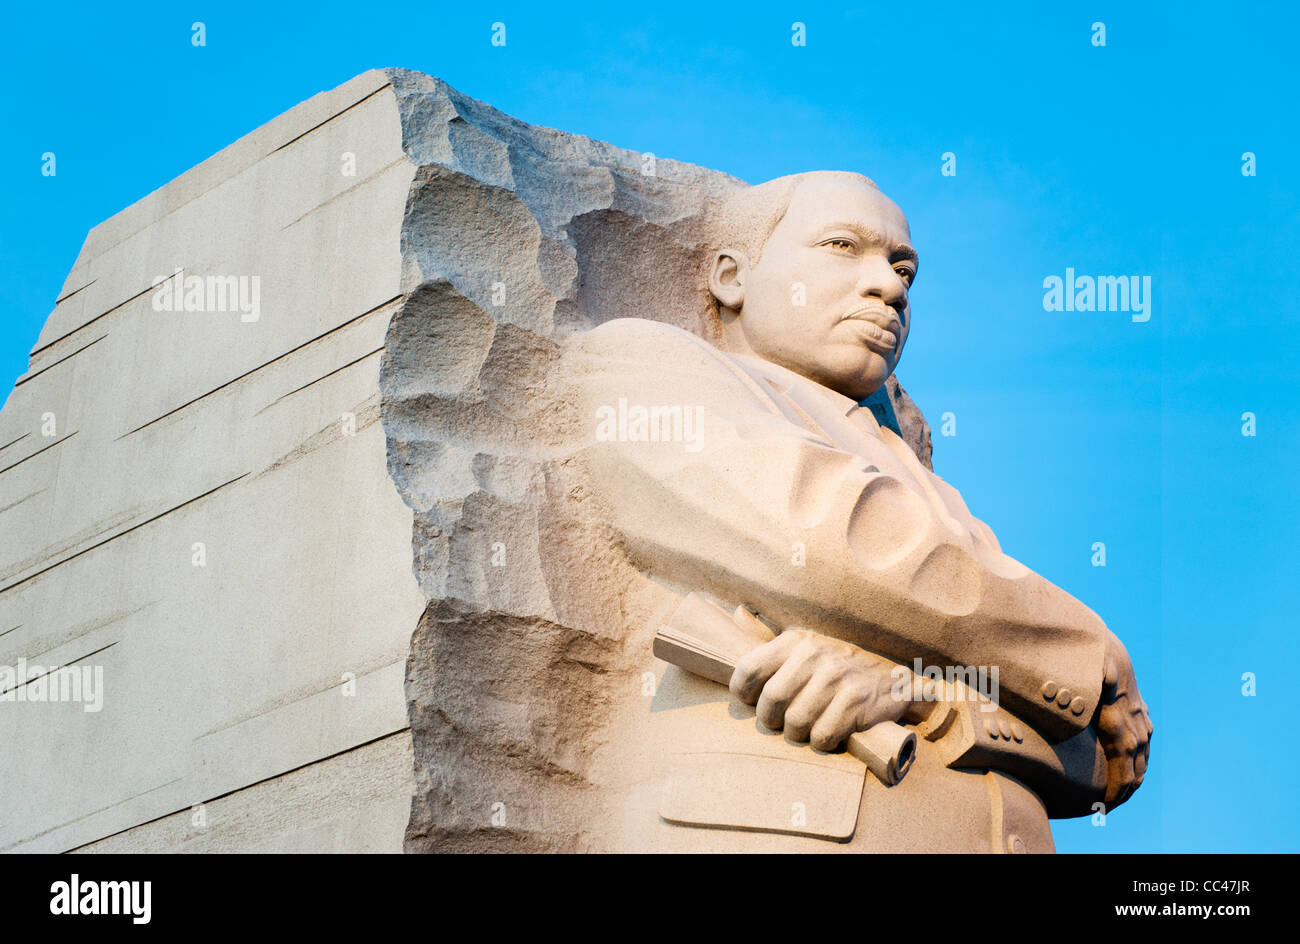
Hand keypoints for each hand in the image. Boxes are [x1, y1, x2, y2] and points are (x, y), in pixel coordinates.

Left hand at [730, 628, 906, 750]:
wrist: (893, 677)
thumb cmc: (838, 668)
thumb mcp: (806, 650)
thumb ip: (774, 661)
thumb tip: (737, 689)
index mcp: (795, 641)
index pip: (748, 669)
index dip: (742, 693)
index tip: (751, 702)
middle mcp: (814, 655)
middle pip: (770, 701)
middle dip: (769, 720)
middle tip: (779, 723)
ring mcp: (836, 678)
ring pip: (795, 723)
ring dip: (797, 734)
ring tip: (806, 728)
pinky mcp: (856, 701)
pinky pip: (822, 736)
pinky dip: (821, 743)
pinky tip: (829, 733)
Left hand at [1095, 631, 1152, 809]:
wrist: (1110, 651)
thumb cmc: (1090, 666)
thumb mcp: (1085, 678)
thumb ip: (1085, 688)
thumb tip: (1092, 687)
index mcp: (1121, 727)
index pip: (1125, 770)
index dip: (1116, 792)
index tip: (1102, 808)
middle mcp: (1137, 730)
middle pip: (1135, 773)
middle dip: (1122, 794)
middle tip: (1102, 810)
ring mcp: (1141, 724)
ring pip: (1142, 762)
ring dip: (1131, 783)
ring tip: (1114, 800)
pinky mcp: (1141, 718)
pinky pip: (1143, 749)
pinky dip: (1136, 766)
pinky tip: (1128, 777)